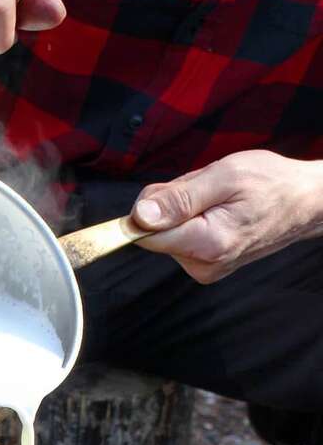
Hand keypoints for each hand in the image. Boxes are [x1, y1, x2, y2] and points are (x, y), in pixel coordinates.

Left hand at [130, 151, 322, 283]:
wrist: (303, 203)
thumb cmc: (271, 184)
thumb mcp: (224, 176)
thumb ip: (179, 198)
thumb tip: (139, 216)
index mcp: (207, 244)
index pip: (145, 235)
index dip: (147, 209)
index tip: (168, 192)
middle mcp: (203, 265)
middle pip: (154, 233)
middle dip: (170, 204)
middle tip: (205, 190)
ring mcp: (204, 268)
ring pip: (167, 233)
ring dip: (183, 210)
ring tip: (216, 200)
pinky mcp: (206, 265)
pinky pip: (180, 238)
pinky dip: (192, 219)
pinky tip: (216, 211)